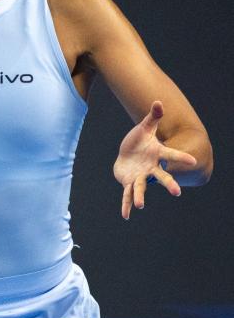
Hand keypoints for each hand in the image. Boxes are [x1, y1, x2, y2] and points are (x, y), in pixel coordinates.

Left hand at [113, 100, 197, 219]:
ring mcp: (141, 176)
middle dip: (168, 184)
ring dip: (140, 196)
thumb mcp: (144, 128)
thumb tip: (158, 101)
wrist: (129, 153)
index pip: (171, 154)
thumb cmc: (139, 141)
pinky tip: (126, 215)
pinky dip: (126, 205)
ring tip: (140, 205)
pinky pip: (127, 194)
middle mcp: (151, 168)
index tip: (192, 160)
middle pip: (161, 177)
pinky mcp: (130, 182)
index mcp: (157, 154)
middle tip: (177, 192)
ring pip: (142, 187)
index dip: (181, 157)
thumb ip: (152, 117)